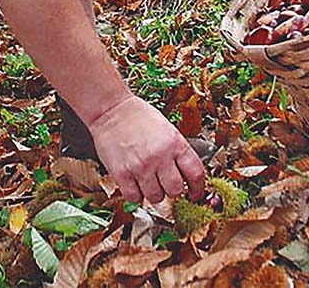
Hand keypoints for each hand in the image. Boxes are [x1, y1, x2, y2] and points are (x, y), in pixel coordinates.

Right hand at [88, 95, 205, 203]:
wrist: (110, 110)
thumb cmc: (138, 117)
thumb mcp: (167, 129)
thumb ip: (177, 151)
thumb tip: (186, 174)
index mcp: (175, 143)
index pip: (196, 174)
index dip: (198, 189)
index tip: (195, 194)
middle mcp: (160, 157)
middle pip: (176, 190)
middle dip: (173, 190)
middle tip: (167, 185)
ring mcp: (141, 167)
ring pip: (156, 197)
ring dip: (154, 193)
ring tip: (149, 182)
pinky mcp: (122, 174)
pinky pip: (134, 197)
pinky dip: (136, 194)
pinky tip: (135, 184)